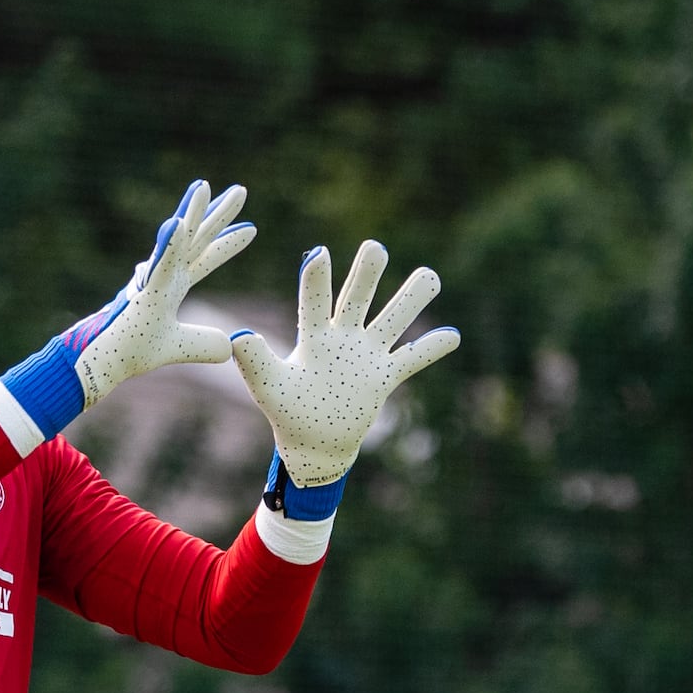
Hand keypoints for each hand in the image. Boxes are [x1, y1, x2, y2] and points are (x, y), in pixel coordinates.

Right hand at [0, 181, 253, 438]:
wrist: (99, 364)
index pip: (204, 259)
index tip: (252, 227)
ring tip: (203, 185)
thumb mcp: (177, 348)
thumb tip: (228, 344)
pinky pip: (157, 264)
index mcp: (172, 285)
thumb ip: (202, 343)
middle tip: (241, 190)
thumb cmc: (128, 351)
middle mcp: (162, 276)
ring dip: (190, 213)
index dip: (226, 244)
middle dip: (218, 214)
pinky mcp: (140, 292)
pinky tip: (177, 223)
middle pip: (195, 239)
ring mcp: (149, 280)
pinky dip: (168, 243)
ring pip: (174, 240)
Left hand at [228, 240, 461, 516]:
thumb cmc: (287, 412)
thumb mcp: (269, 388)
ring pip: (392, 320)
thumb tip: (238, 336)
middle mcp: (342, 337)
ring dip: (410, 299)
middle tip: (375, 248)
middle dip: (367, 275)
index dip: (316, 279)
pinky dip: (431, 349)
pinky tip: (453, 334)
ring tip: (429, 276)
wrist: (313, 444)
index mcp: (312, 336)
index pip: (314, 302)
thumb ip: (255, 362)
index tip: (318, 252)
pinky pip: (411, 360)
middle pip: (357, 298)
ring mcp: (366, 355)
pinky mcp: (384, 378)